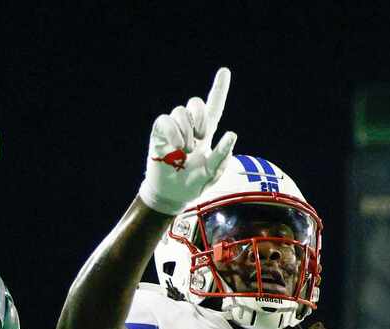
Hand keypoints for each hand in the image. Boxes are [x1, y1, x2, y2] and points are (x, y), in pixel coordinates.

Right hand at [138, 67, 237, 214]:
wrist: (170, 195)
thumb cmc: (192, 184)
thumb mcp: (213, 174)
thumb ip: (223, 156)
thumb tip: (231, 134)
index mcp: (205, 133)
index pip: (214, 107)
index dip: (219, 89)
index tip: (224, 71)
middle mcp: (189, 127)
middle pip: (195, 102)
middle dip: (199, 116)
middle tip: (200, 137)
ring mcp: (172, 129)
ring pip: (180, 111)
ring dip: (186, 132)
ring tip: (185, 151)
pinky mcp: (158, 133)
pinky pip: (164, 120)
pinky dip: (173, 133)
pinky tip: (176, 148)